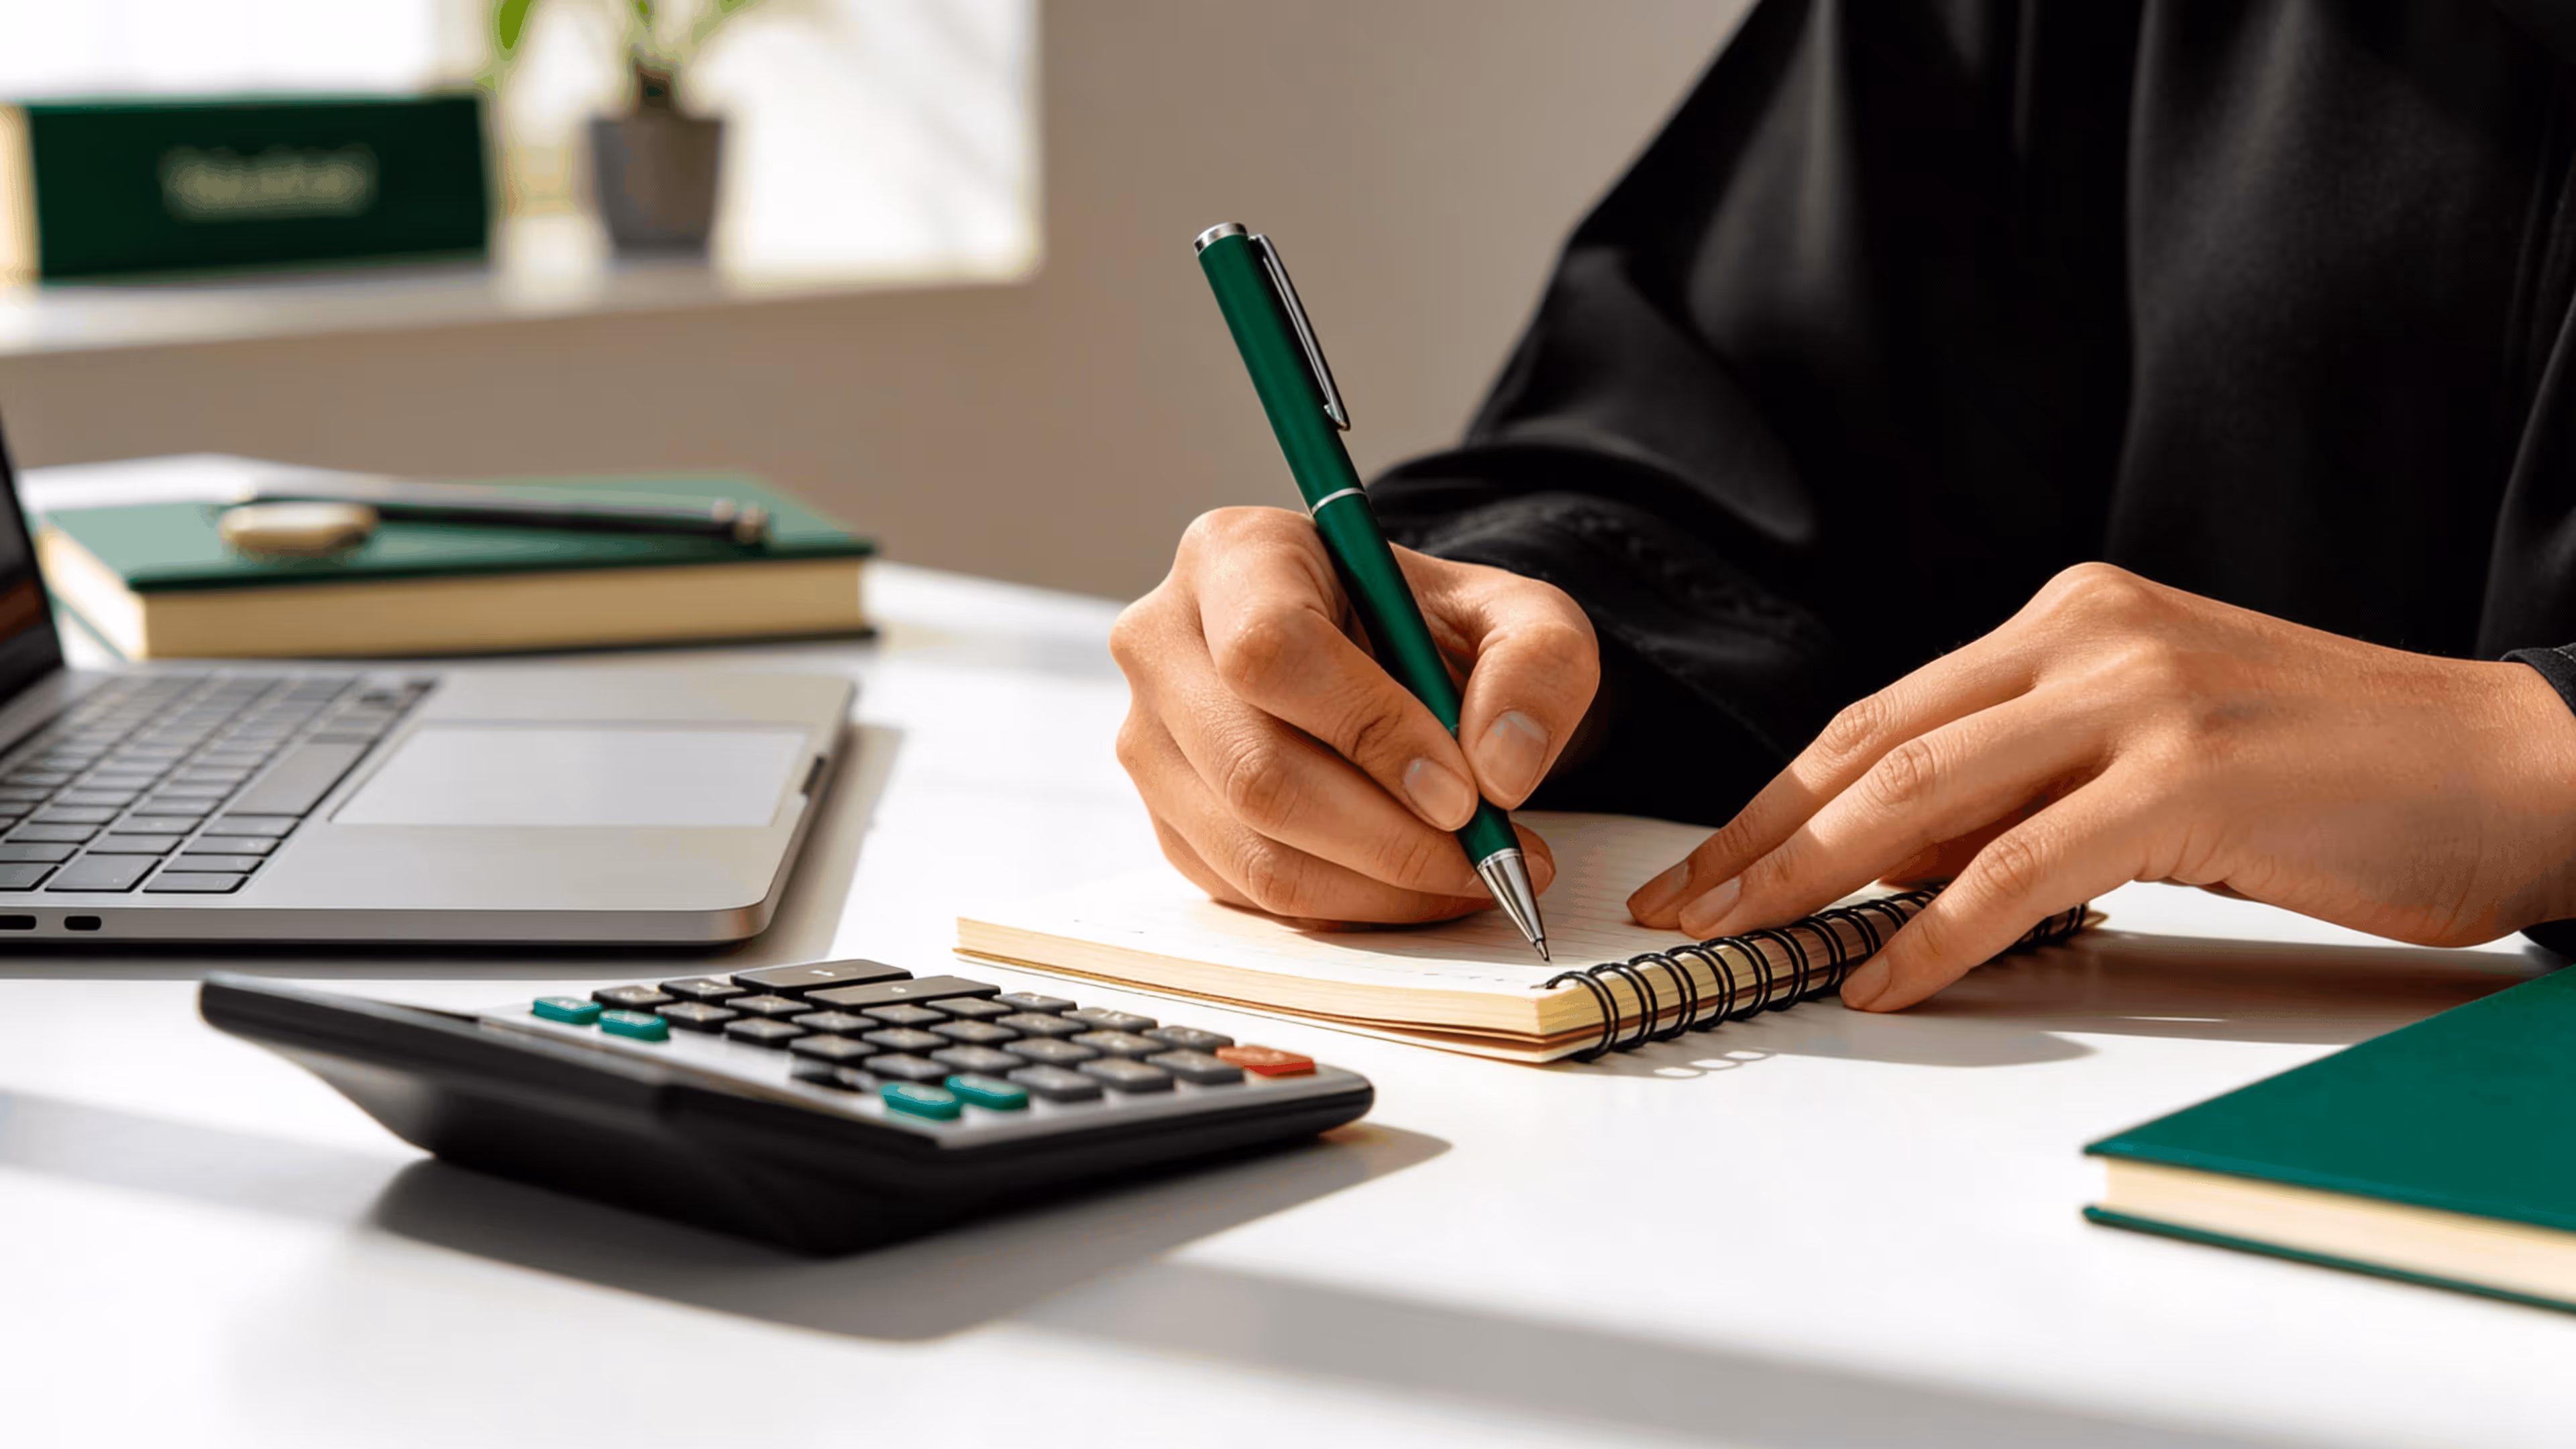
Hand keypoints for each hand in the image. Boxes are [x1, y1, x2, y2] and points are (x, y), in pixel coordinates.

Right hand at [1111, 506, 1599, 923]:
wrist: (1394, 670)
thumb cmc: (1437, 632)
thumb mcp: (1521, 617)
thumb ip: (1539, 666)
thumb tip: (1498, 769)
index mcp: (1234, 556)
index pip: (1270, 649)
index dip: (1368, 729)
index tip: (1463, 790)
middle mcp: (1164, 643)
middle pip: (1253, 767)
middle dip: (1388, 835)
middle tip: (1489, 855)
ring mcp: (1152, 741)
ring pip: (1253, 849)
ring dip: (1380, 886)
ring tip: (1473, 875)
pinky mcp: (1170, 822)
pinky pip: (1253, 894)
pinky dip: (1351, 906)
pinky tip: (1417, 883)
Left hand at [1626, 563, 2575, 1009]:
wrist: (2511, 766)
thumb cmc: (2334, 769)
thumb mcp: (2150, 747)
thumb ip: (2025, 783)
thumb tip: (1891, 861)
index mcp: (2071, 616)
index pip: (1881, 713)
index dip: (1776, 795)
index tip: (1706, 860)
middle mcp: (2087, 636)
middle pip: (1872, 747)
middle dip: (1759, 838)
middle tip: (1683, 908)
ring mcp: (2137, 699)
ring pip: (1920, 796)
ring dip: (1811, 880)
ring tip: (1741, 943)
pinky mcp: (2186, 778)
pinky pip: (2018, 870)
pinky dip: (1933, 934)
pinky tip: (1879, 979)